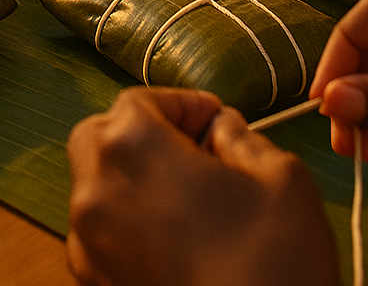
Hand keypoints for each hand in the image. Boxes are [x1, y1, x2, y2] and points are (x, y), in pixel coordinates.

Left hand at [66, 87, 337, 285]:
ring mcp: (87, 244)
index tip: (214, 118)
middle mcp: (94, 192)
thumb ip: (243, 139)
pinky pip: (102, 236)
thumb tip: (223, 131)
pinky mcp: (94, 284)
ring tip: (191, 201)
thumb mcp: (281, 180)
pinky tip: (178, 241)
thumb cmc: (270, 266)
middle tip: (195, 150)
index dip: (181, 104)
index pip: (139, 101)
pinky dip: (130, 226)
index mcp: (132, 149)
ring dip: (135, 181)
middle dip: (143, 134)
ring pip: (97, 189)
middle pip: (101, 138)